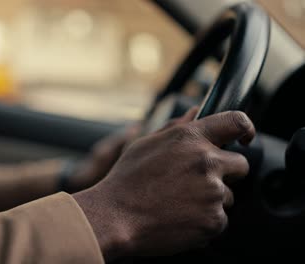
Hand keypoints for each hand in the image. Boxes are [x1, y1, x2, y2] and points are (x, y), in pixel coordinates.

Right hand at [73, 111, 254, 258]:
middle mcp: (206, 162)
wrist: (115, 218)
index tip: (245, 138)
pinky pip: (219, 219)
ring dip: (211, 199)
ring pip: (227, 196)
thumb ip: (176, 127)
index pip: (236, 122)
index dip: (245, 129)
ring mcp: (212, 193)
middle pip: (240, 165)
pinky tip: (180, 217)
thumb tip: (196, 112)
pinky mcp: (213, 220)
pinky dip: (204, 221)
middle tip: (196, 182)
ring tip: (179, 203)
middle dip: (225, 173)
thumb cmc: (126, 181)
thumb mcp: (145, 145)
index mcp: (190, 138)